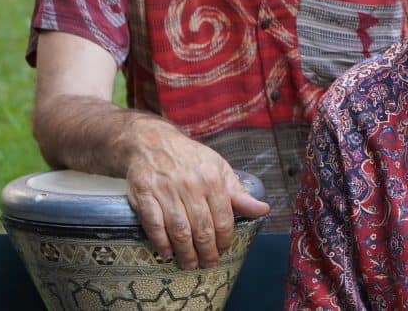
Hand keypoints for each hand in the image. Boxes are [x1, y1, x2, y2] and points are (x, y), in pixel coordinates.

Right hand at [123, 117, 269, 268]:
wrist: (152, 143)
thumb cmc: (190, 158)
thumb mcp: (219, 168)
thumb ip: (239, 193)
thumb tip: (263, 209)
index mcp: (212, 179)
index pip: (223, 217)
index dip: (224, 238)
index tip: (224, 250)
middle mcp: (190, 185)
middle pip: (201, 227)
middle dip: (207, 251)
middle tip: (209, 263)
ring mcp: (166, 191)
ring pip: (179, 229)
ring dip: (185, 252)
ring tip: (190, 264)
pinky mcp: (144, 195)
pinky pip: (154, 224)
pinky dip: (161, 241)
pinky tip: (167, 252)